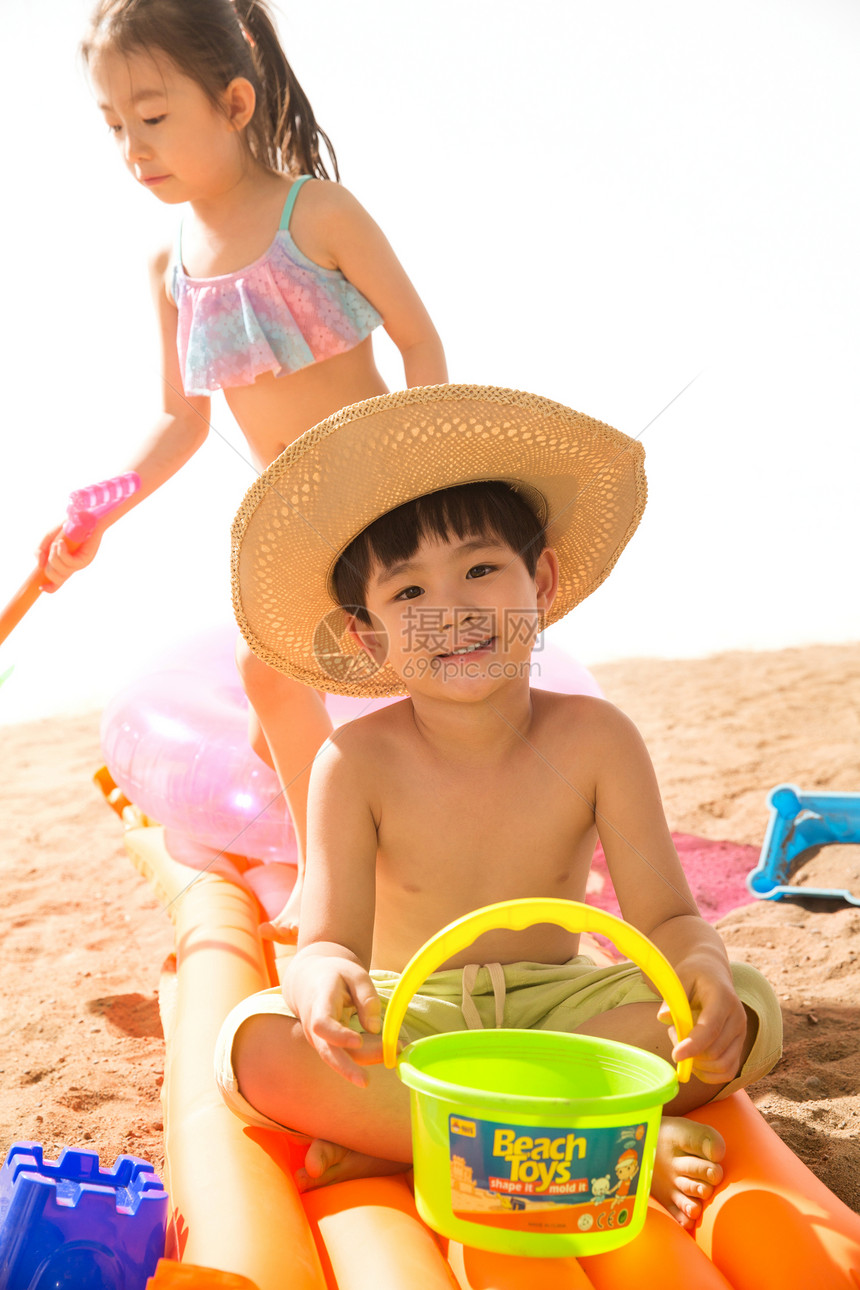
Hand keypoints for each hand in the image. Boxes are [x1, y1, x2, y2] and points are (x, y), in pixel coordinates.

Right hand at [37, 525, 100, 590]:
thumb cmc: (66, 528)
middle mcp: (72, 566)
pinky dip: (61, 553)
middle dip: (48, 566)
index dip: (49, 588)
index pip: (58, 582)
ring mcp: (79, 564)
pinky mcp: (85, 559)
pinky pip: (70, 562)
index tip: (41, 587)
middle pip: (56, 579)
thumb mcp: (48, 539)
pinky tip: (62, 543)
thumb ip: (40, 551)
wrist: (83, 517)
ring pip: (61, 571)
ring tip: (58, 543)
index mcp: (64, 564)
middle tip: (52, 549)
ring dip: (54, 556)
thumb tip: (40, 565)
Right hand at [288, 952, 382, 1086]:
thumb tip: (375, 1029)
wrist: (309, 981)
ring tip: (397, 1050)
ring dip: (368, 1058)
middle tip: (366, 1082)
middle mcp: (314, 1025)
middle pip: (327, 1051)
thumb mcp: (355, 974)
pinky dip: (367, 1055)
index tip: (358, 1040)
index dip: (338, 1035)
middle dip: (346, 1068)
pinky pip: (346, 1055)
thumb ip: (366, 997)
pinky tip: (388, 1051)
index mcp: (319, 1002)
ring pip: (341, 1056)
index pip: (322, 1024)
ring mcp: (319, 1039)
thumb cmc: (335, 975)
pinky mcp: (328, 1046)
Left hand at [659, 967, 747, 1086]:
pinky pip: (728, 1071)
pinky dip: (709, 1074)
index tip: (675, 1056)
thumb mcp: (680, 979)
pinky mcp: (739, 1046)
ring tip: (684, 1044)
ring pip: (723, 1066)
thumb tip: (663, 1018)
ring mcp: (741, 1034)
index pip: (711, 1028)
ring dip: (698, 1065)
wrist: (712, 975)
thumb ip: (672, 998)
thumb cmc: (694, 976)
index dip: (693, 1045)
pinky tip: (694, 1061)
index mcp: (723, 999)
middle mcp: (738, 1019)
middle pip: (715, 1051)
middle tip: (672, 1032)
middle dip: (689, 1051)